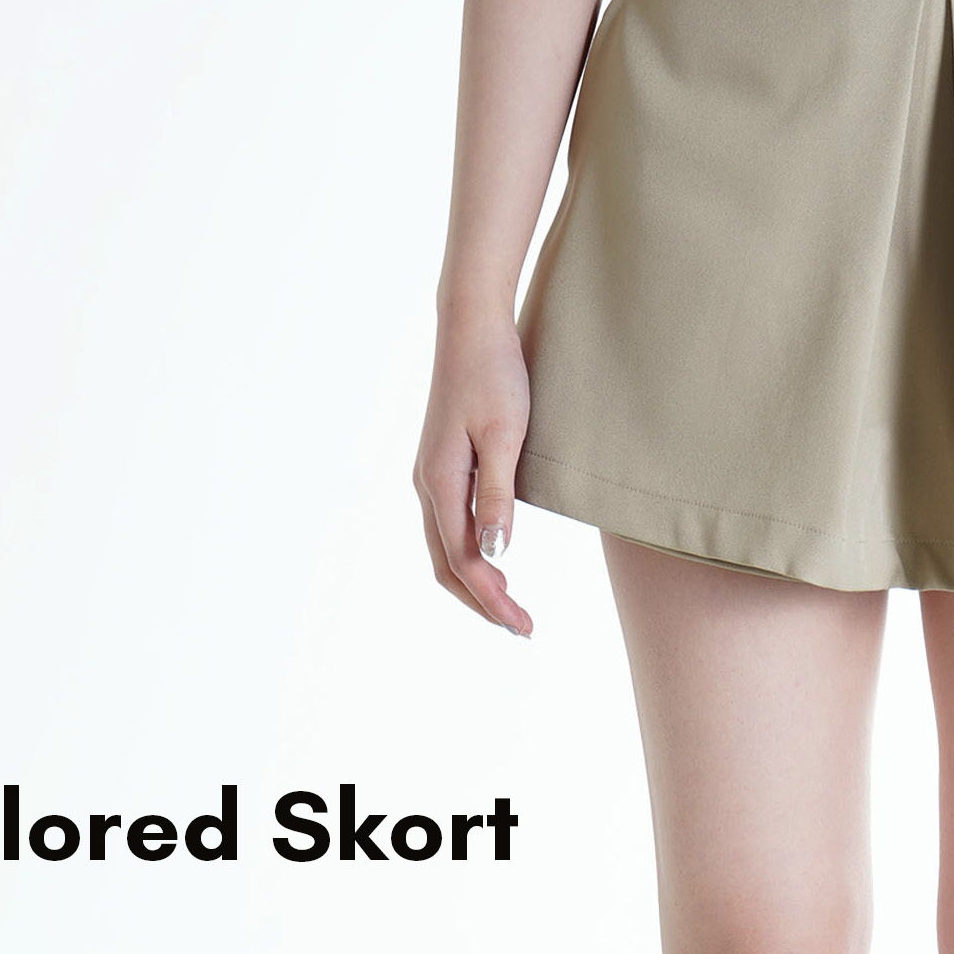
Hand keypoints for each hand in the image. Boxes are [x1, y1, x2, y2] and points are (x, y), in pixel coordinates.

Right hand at [413, 309, 534, 636]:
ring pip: (445, 546)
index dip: (493, 600)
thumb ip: (497, 496)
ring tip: (510, 606)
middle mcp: (428, 484)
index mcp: (440, 482)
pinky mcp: (443, 463)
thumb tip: (494, 556)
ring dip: (475, 582)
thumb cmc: (494, 374)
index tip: (525, 626)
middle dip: (482, 602)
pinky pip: (450, 524)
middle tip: (522, 628)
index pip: (464, 561)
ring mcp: (432, 474)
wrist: (472, 324)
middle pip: (447, 564)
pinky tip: (494, 559)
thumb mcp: (503, 436)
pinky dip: (470, 554)